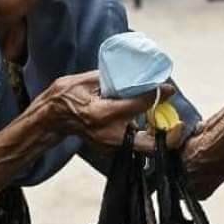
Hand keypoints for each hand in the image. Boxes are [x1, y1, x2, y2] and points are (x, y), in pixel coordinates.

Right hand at [34, 71, 168, 153]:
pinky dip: (141, 134)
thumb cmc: (66, 95)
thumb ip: (112, 79)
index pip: (140, 105)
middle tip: (173, 119)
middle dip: (166, 134)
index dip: (158, 94)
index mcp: (103, 113)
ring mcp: (109, 145)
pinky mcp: (109, 149)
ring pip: (143, 146)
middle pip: (150, 143)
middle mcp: (109, 134)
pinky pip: (132, 144)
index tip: (168, 88)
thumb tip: (136, 74)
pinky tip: (140, 121)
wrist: (51, 118)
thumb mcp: (87, 80)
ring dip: (154, 133)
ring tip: (157, 116)